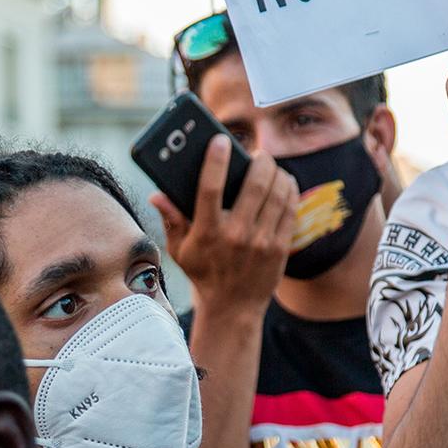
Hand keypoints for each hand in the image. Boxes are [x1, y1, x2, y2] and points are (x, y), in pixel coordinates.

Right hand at [149, 135, 296, 315]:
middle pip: (255, 185)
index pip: (210, 188)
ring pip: (278, 193)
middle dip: (259, 161)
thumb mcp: (179, 249)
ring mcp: (262, 242)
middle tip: (257, 154)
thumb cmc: (203, 272)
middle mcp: (236, 235)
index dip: (216, 160)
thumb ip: (171, 220)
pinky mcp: (280, 247)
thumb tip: (157, 194)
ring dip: (277, 172)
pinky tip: (283, 182)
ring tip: (271, 166)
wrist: (233, 307)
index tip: (220, 141)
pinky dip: (289, 189)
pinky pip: (290, 208)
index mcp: (207, 232)